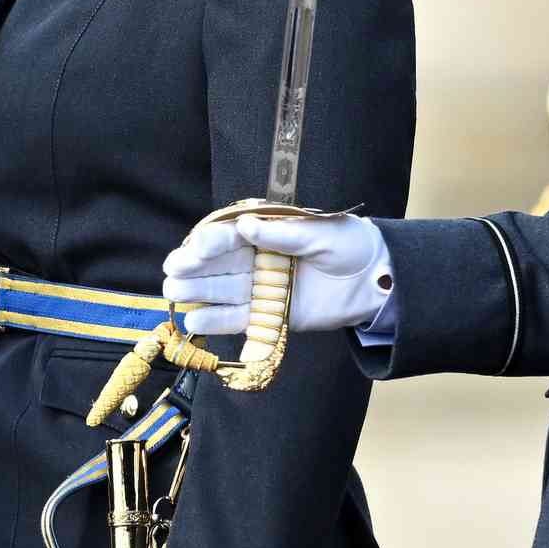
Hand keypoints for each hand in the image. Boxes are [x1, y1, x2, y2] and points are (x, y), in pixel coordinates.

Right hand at [162, 209, 392, 340]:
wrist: (376, 281)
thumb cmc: (351, 245)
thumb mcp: (320, 233)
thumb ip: (282, 234)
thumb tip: (243, 225)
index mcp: (266, 232)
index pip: (230, 237)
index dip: (210, 243)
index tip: (193, 249)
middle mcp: (257, 259)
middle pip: (217, 264)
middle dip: (193, 267)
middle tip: (172, 272)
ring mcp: (261, 288)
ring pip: (221, 291)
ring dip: (197, 293)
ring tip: (174, 294)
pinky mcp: (270, 315)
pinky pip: (238, 319)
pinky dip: (217, 321)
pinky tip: (195, 321)